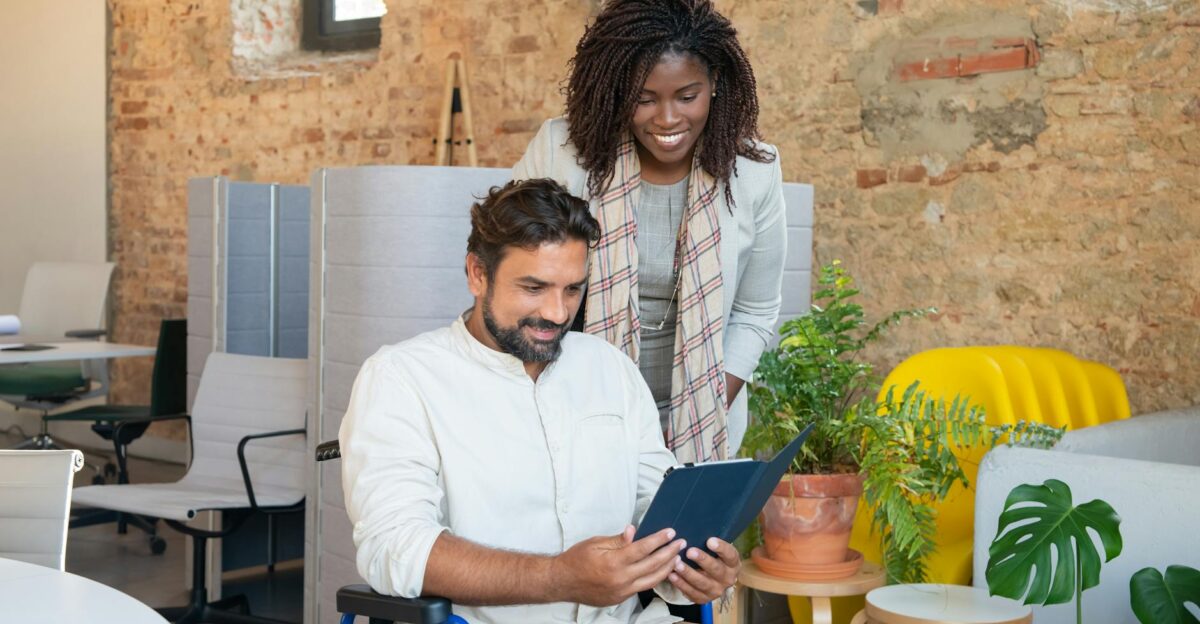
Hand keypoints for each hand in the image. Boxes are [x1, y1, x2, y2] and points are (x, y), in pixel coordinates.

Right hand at [551, 525, 685, 606]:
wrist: (562, 582)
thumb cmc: (576, 559)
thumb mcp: (595, 543)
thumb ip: (618, 540)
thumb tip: (633, 531)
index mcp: (613, 562)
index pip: (643, 549)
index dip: (658, 540)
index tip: (670, 533)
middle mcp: (620, 579)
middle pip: (652, 565)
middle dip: (669, 553)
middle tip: (680, 543)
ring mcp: (621, 591)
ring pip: (652, 580)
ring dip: (667, 568)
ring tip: (677, 558)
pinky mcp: (620, 599)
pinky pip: (642, 588)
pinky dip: (654, 578)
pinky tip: (661, 570)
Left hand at [668, 537, 740, 603]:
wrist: (713, 579)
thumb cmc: (712, 557)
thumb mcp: (715, 549)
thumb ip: (709, 541)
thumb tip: (694, 524)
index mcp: (733, 564)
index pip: (730, 555)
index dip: (721, 548)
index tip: (710, 540)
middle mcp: (727, 578)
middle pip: (716, 570)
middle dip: (702, 560)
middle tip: (690, 551)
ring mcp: (716, 590)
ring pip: (702, 583)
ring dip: (688, 573)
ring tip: (677, 564)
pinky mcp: (703, 598)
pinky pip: (691, 592)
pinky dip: (680, 584)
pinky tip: (671, 575)